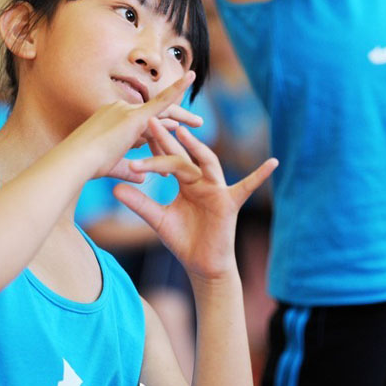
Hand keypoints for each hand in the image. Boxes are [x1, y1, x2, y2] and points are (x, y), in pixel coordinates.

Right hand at [64, 71, 195, 181]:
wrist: (75, 161)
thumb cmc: (86, 168)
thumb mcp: (110, 167)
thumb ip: (127, 170)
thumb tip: (142, 178)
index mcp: (110, 120)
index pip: (140, 122)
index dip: (157, 127)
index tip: (170, 128)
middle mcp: (118, 109)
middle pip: (153, 113)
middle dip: (174, 117)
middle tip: (194, 122)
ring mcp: (126, 110)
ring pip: (161, 111)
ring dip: (182, 115)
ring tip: (199, 122)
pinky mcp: (135, 117)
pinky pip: (162, 100)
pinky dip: (177, 89)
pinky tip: (190, 77)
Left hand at [113, 120, 277, 281]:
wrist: (202, 264)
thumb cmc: (183, 240)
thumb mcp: (157, 219)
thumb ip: (139, 202)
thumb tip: (113, 189)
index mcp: (185, 181)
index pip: (168, 158)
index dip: (154, 144)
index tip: (137, 128)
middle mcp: (201, 180)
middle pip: (183, 156)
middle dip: (168, 139)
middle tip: (152, 120)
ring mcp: (217, 188)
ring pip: (207, 163)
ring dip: (197, 148)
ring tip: (185, 133)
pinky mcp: (229, 202)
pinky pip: (247, 186)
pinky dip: (260, 175)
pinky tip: (272, 163)